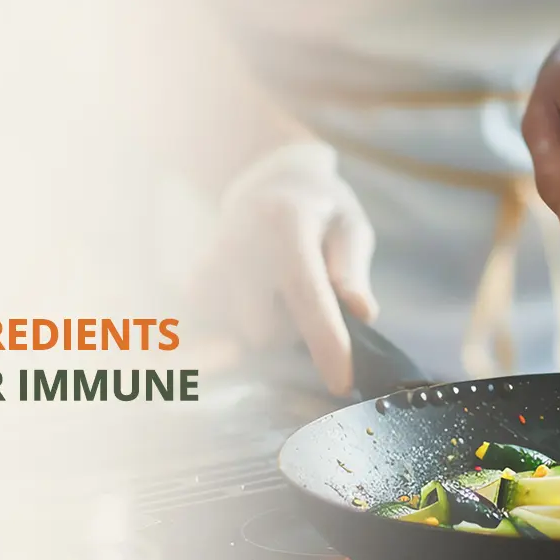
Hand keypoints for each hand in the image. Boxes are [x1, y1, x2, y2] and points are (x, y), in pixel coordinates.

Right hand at [198, 143, 377, 396]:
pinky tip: (256, 290)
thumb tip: (362, 315)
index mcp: (286, 224)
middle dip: (293, 331)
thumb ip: (352, 269)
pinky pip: (222, 325)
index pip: (307, 293)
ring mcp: (211, 260)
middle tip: (310, 299)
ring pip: (244, 332)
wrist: (266, 178)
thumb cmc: (320, 207)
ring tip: (282, 289)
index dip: (326, 341)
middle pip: (267, 330)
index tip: (342, 382)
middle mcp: (240, 243)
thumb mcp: (350, 226)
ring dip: (270, 324)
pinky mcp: (196, 275)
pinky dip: (245, 319)